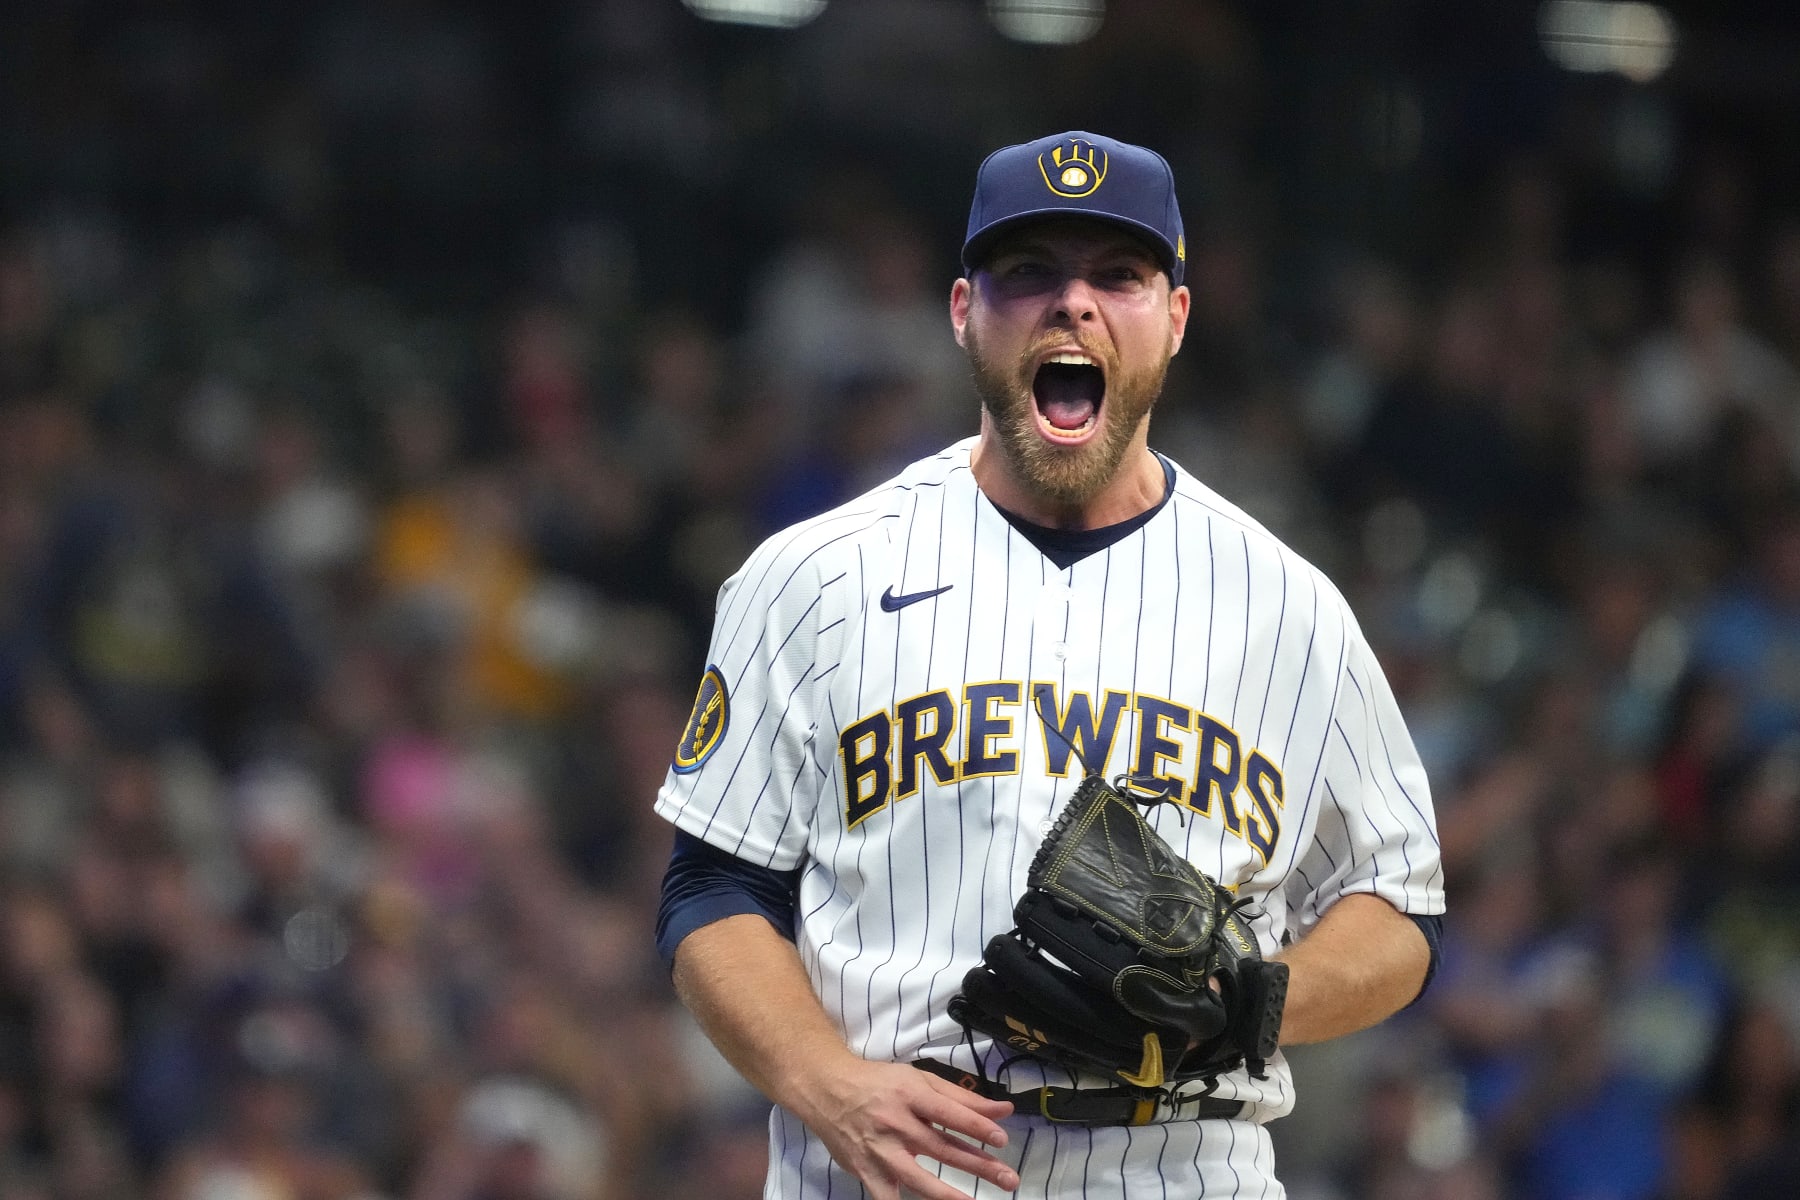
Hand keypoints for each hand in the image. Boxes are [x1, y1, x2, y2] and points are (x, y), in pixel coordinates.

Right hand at [789, 1056, 1018, 1198]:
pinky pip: (887, 1198)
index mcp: (910, 1095)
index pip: (949, 1113)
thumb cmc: (879, 1083)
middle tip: (1008, 1179)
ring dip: (948, 1195)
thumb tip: (1003, 1109)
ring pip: (918, 1179)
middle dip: (979, 1165)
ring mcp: (880, 1151)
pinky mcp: (866, 1171)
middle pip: (942, 1148)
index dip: (977, 1127)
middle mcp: (896, 1123)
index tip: (1001, 1140)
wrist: (827, 1090)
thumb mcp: (919, 1080)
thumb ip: (962, 1097)